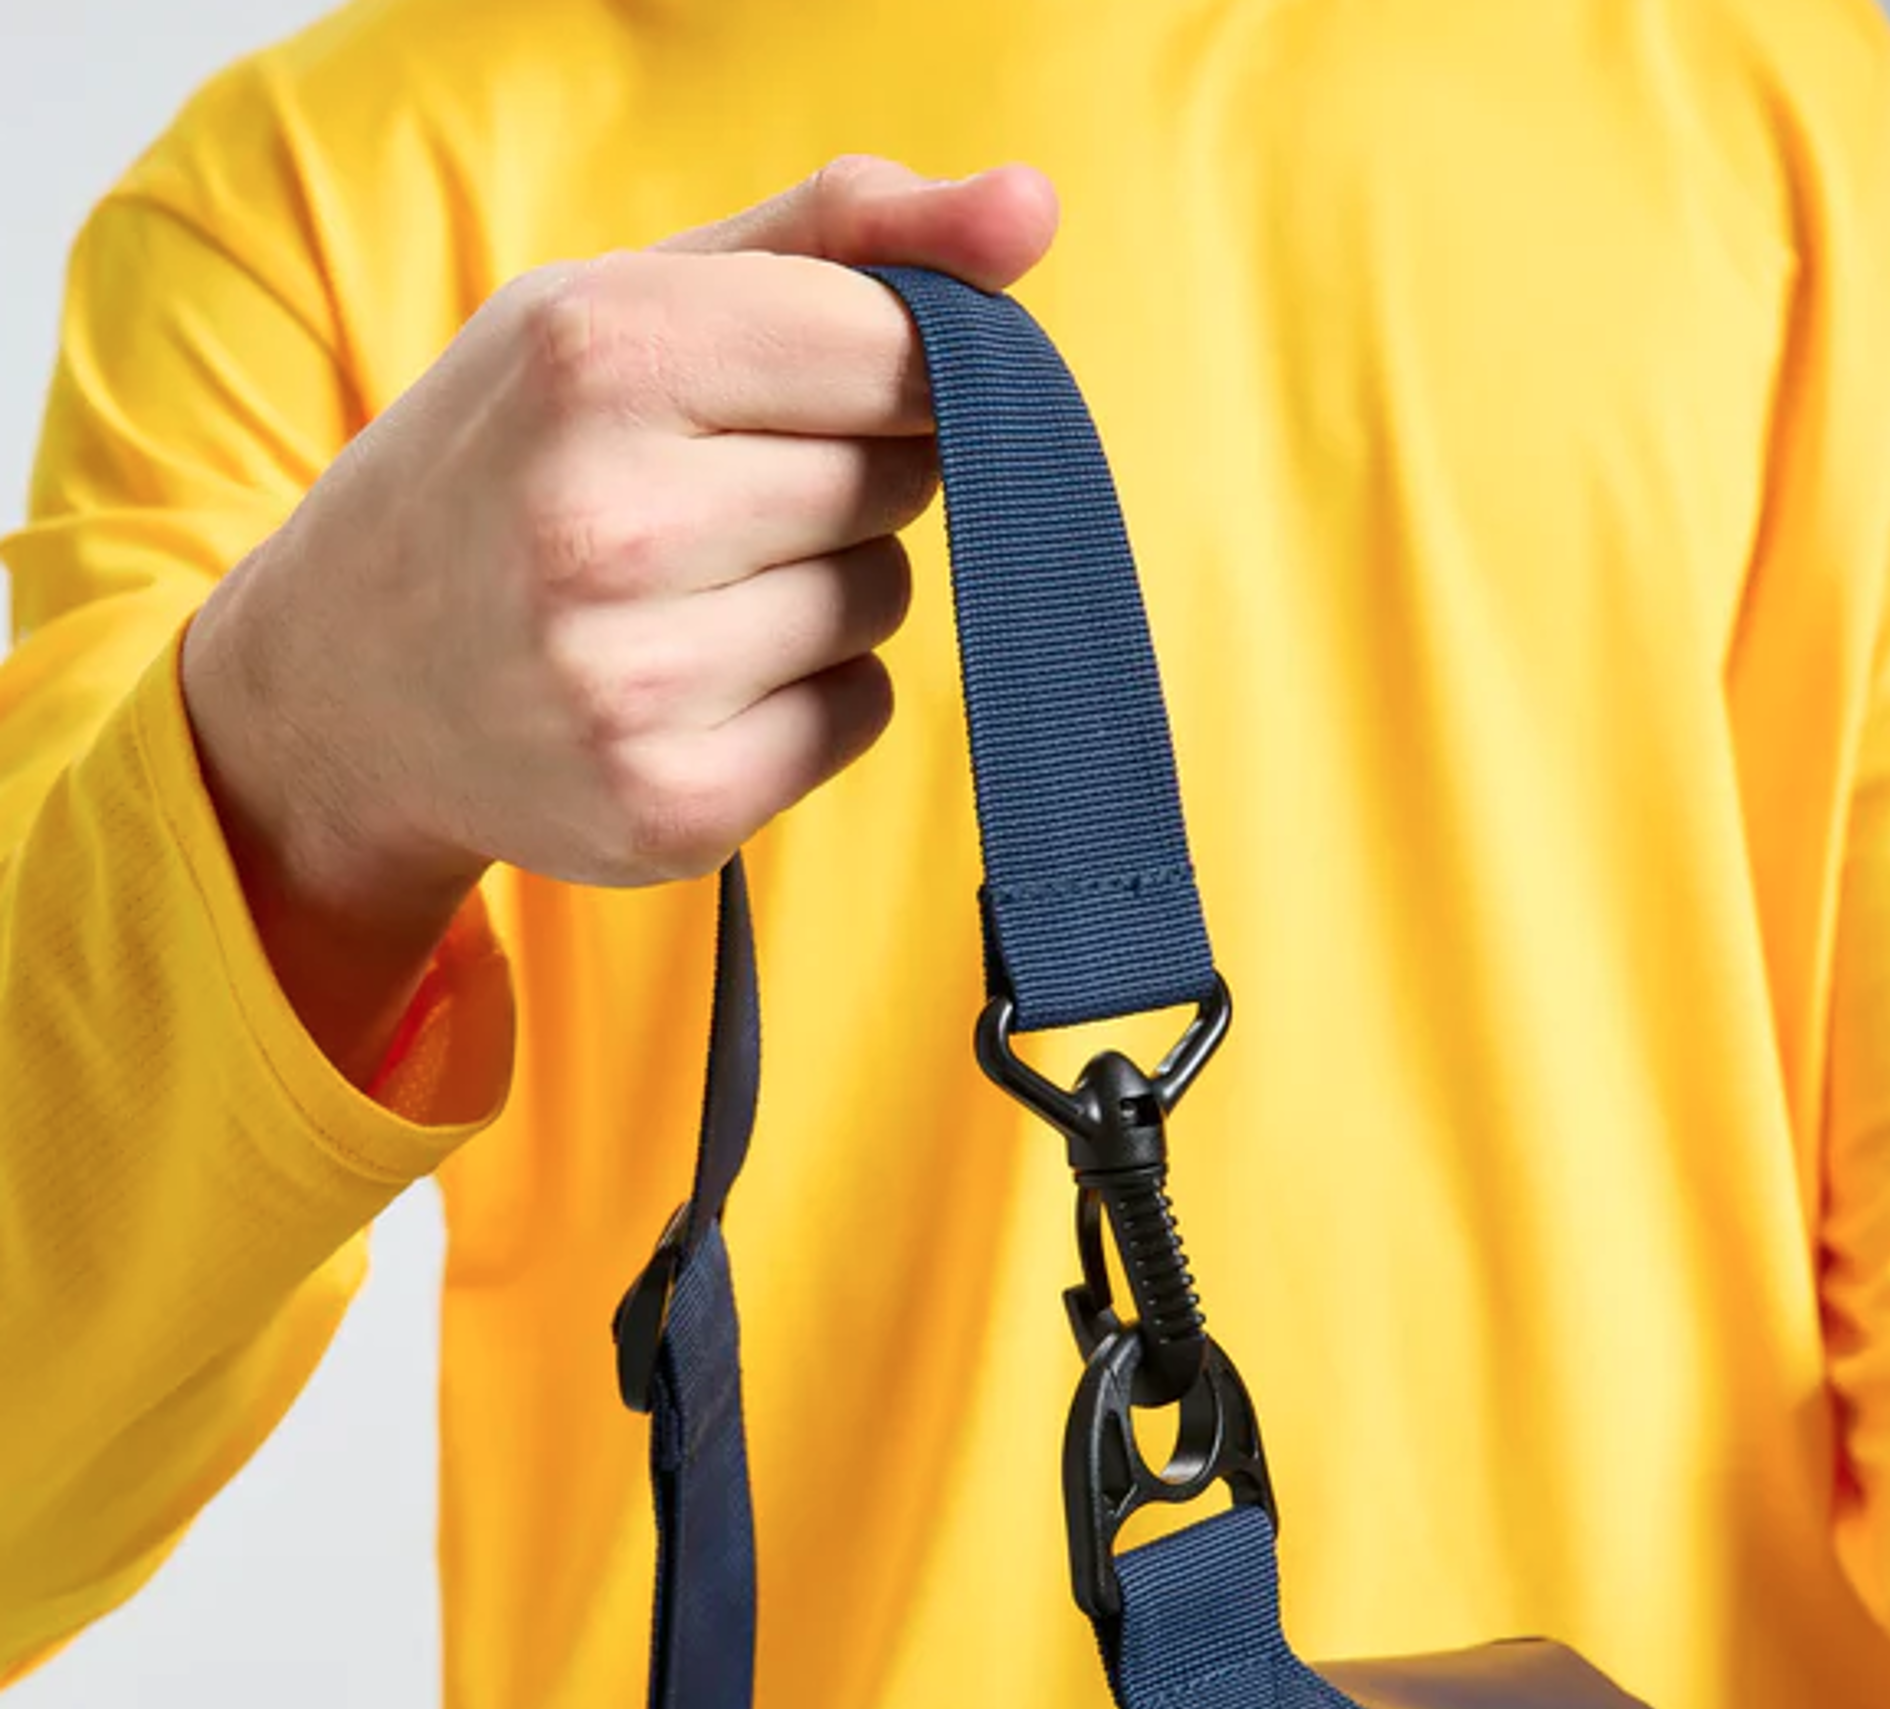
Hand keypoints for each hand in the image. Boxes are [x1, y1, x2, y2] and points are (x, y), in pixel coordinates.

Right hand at [181, 154, 1059, 1084]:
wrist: (348, 682)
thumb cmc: (516, 461)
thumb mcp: (628, 302)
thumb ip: (840, 235)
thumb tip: (1032, 212)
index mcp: (598, 355)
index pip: (891, 347)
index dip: (888, 368)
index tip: (821, 388)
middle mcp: (607, 523)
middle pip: (898, 477)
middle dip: (848, 476)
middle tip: (719, 498)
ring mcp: (634, 682)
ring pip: (886, 601)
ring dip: (831, 589)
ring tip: (694, 589)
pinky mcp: (671, 805)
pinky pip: (861, 714)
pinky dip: (814, 695)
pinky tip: (702, 679)